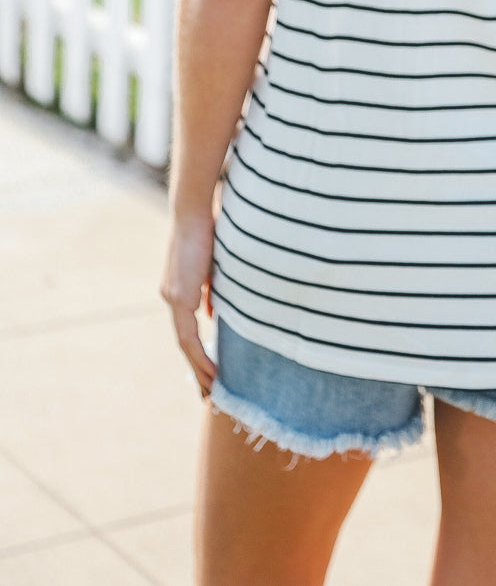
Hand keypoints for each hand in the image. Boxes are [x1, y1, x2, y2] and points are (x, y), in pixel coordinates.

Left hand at [160, 209, 217, 398]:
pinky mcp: (179, 296)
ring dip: (198, 367)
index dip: (197, 350)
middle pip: (183, 342)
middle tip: (208, 392)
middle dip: (196, 368)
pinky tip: (212, 369)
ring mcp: (173, 297)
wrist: (193, 211)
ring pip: (184, 342)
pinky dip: (199, 353)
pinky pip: (188, 334)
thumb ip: (212, 290)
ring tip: (212, 388)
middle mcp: (172, 296)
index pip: (187, 328)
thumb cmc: (209, 229)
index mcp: (179, 289)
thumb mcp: (214, 265)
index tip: (210, 369)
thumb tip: (215, 313)